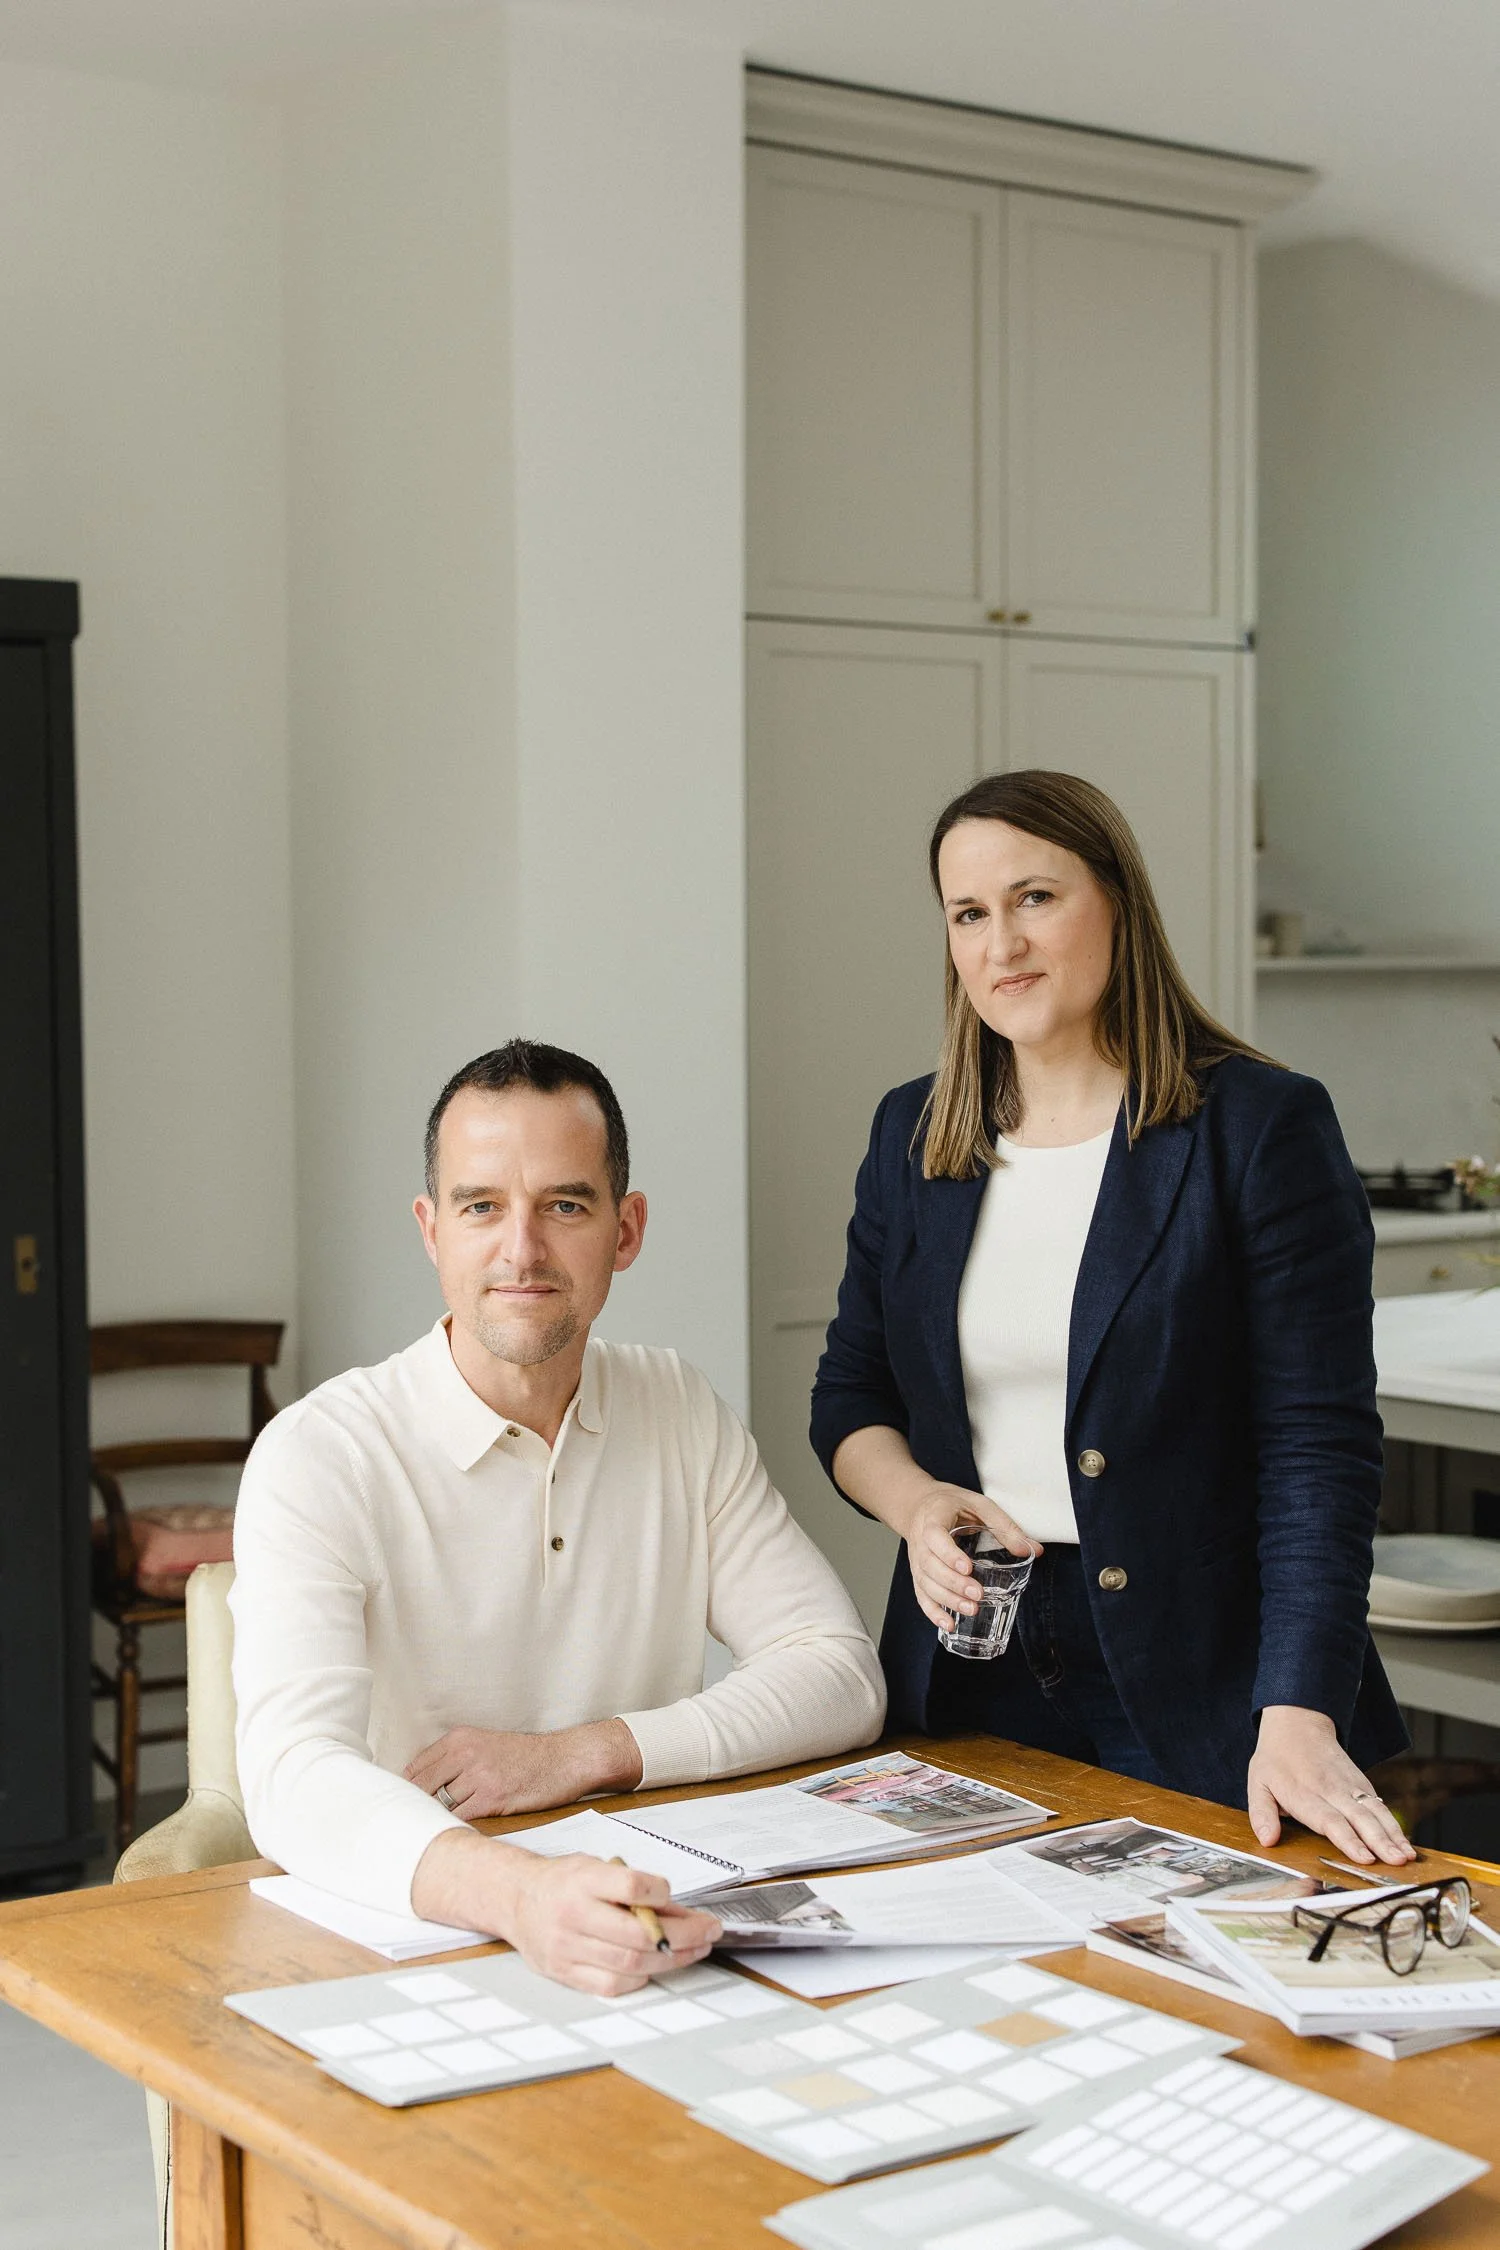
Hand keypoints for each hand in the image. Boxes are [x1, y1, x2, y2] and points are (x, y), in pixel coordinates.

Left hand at [404, 1718, 641, 1817]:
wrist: (565, 1759)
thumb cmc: (526, 1757)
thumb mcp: (485, 1745)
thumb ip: (454, 1761)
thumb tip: (421, 1788)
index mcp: (459, 1738)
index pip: (415, 1768)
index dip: (403, 1792)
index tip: (396, 1809)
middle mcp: (464, 1752)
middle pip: (420, 1787)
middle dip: (411, 1810)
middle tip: (403, 1830)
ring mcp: (478, 1775)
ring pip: (438, 1805)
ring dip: (432, 1822)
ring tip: (424, 1839)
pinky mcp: (493, 1797)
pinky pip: (460, 1819)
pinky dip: (453, 1829)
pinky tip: (451, 1838)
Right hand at [412, 1829, 721, 1995]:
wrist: (517, 1899)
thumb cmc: (564, 1881)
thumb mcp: (596, 1868)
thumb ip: (633, 1887)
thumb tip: (680, 1913)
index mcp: (582, 1880)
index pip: (630, 1887)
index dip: (660, 1894)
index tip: (675, 1896)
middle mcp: (573, 1914)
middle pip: (637, 1935)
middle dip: (684, 1936)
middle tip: (709, 1931)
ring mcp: (567, 1948)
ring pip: (630, 1963)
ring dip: (672, 1959)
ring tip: (694, 1949)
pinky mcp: (565, 1973)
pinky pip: (611, 1984)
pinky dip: (640, 1977)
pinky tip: (654, 1965)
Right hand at [902, 1482, 1041, 1633]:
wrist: (920, 1505)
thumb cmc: (952, 1504)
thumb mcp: (979, 1505)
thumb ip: (1005, 1526)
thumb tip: (1033, 1549)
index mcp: (933, 1518)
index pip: (934, 1536)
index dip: (948, 1554)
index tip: (967, 1567)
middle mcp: (920, 1541)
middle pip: (930, 1566)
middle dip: (953, 1583)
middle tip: (978, 1593)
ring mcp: (916, 1561)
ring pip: (926, 1583)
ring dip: (947, 1599)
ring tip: (971, 1609)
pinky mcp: (919, 1575)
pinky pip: (921, 1596)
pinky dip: (933, 1612)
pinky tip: (948, 1624)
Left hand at [1247, 1705, 1415, 1866]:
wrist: (1298, 1723)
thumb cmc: (1276, 1758)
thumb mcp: (1258, 1783)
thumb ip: (1261, 1814)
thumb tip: (1267, 1840)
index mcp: (1305, 1793)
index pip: (1330, 1820)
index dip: (1348, 1840)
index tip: (1364, 1858)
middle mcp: (1332, 1790)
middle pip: (1360, 1818)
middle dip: (1380, 1841)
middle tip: (1397, 1861)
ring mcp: (1350, 1786)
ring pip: (1376, 1812)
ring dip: (1393, 1835)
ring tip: (1407, 1857)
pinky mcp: (1361, 1784)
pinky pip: (1380, 1806)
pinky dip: (1394, 1825)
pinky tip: (1405, 1843)